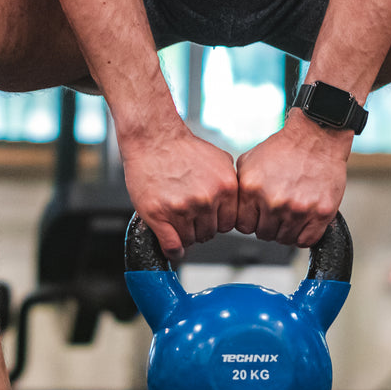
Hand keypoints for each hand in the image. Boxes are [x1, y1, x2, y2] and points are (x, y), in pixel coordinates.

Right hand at [121, 124, 238, 259]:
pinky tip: (173, 247)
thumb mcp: (220, 160)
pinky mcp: (159, 215)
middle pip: (209, 234)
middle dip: (199, 227)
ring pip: (190, 240)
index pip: (229, 224)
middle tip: (188, 215)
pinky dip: (173, 250)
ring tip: (176, 219)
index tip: (208, 218)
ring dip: (184, 234)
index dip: (217, 222)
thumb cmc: (182, 148)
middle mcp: (206, 199)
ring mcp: (182, 208)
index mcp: (225, 188)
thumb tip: (236, 204)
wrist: (153, 138)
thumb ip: (230, 184)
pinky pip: (172, 246)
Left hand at [235, 109, 351, 246]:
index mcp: (252, 189)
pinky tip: (304, 220)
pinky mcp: (321, 213)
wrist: (315, 136)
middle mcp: (274, 201)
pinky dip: (304, 235)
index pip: (244, 227)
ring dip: (286, 230)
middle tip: (278, 210)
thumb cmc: (284, 148)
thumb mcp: (248, 162)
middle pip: (264, 234)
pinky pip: (306, 241)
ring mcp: (298, 209)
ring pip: (285, 240)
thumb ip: (239, 189)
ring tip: (291, 211)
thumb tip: (230, 208)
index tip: (259, 214)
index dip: (252, 221)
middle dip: (269, 225)